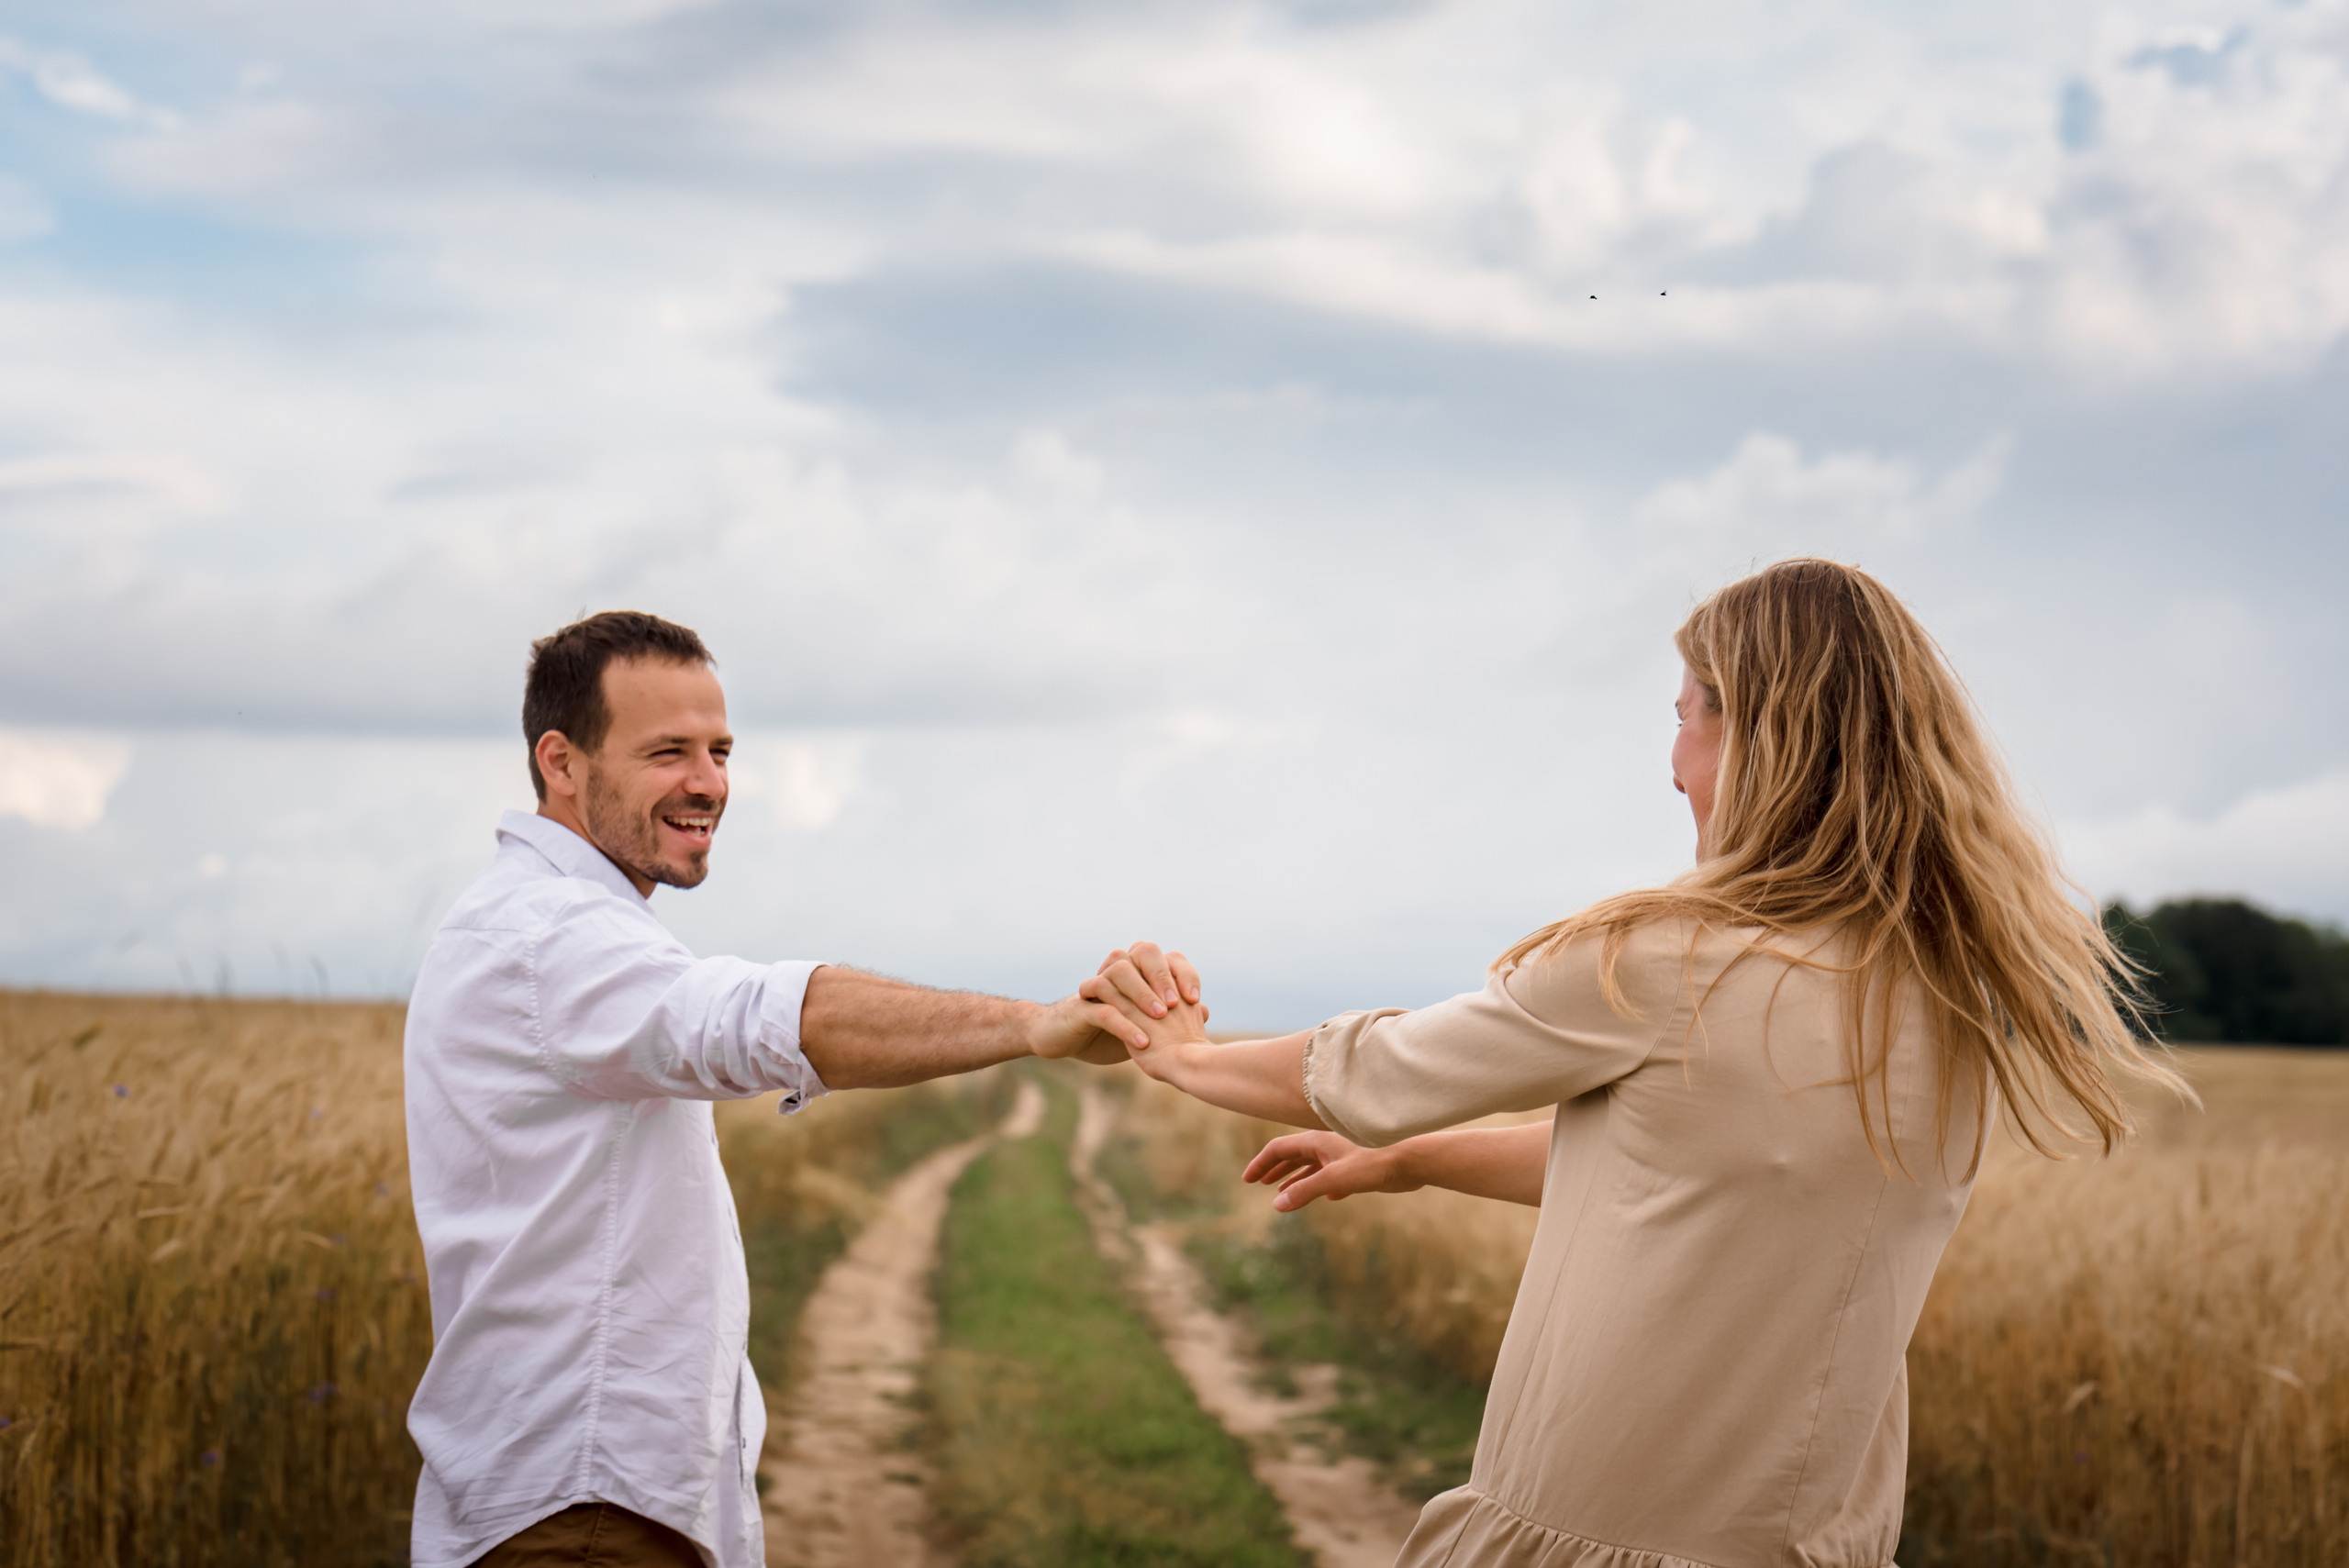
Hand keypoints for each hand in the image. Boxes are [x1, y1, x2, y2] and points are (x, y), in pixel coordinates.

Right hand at [1030, 941, 1205, 1061]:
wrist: (1059, 1038)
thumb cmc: (1103, 1030)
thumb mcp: (1140, 1025)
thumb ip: (1169, 1018)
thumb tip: (1203, 1012)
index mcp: (1133, 972)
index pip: (1164, 957)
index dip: (1182, 973)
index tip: (1194, 1000)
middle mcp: (1115, 971)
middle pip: (1142, 952)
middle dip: (1162, 976)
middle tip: (1177, 1004)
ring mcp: (1096, 986)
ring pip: (1120, 973)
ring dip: (1142, 994)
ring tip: (1160, 1017)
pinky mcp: (1080, 1007)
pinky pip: (1103, 1009)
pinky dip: (1125, 1024)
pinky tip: (1142, 1041)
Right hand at [1243, 1130, 1421, 1211]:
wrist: (1413, 1161)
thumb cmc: (1376, 1163)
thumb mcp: (1336, 1179)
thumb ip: (1306, 1191)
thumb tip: (1277, 1204)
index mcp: (1317, 1141)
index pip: (1279, 1149)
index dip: (1261, 1163)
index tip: (1247, 1180)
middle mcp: (1327, 1145)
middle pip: (1293, 1155)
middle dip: (1274, 1169)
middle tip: (1258, 1183)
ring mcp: (1343, 1156)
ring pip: (1312, 1166)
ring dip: (1295, 1179)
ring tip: (1282, 1193)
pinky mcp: (1359, 1169)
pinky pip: (1333, 1176)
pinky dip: (1322, 1185)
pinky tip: (1326, 1197)